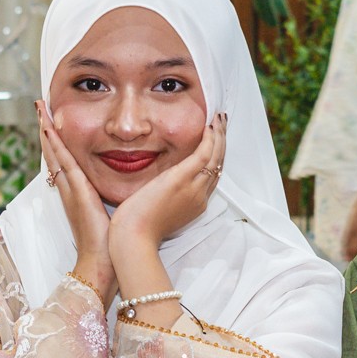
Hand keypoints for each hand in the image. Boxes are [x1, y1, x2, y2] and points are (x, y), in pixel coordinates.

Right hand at [38, 101, 112, 301]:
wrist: (102, 264)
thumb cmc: (109, 245)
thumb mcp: (110, 215)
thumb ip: (111, 201)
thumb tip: (126, 190)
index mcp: (78, 193)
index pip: (65, 161)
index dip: (58, 141)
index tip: (53, 122)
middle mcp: (70, 189)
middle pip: (55, 153)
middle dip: (47, 130)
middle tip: (40, 107)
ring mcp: (71, 189)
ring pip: (55, 153)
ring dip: (46, 131)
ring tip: (40, 109)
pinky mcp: (77, 192)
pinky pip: (64, 163)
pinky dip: (55, 145)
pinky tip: (49, 129)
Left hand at [108, 113, 227, 254]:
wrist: (134, 238)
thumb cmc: (138, 228)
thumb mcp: (157, 210)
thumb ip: (163, 195)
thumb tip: (159, 184)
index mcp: (194, 204)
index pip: (211, 177)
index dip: (215, 157)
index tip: (214, 142)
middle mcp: (199, 196)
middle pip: (218, 165)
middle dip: (222, 143)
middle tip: (222, 124)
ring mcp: (194, 188)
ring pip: (216, 157)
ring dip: (219, 135)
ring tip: (219, 119)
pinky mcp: (182, 179)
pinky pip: (204, 154)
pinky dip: (210, 139)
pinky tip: (209, 126)